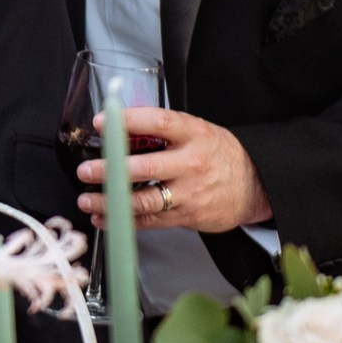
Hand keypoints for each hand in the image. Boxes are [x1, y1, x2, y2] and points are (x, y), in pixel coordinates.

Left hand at [76, 106, 273, 234]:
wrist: (255, 185)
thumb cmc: (218, 154)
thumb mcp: (197, 131)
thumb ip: (161, 130)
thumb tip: (117, 127)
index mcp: (194, 134)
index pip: (158, 122)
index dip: (127, 121)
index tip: (101, 123)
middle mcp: (192, 163)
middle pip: (145, 167)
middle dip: (109, 170)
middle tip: (85, 170)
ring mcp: (190, 192)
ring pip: (143, 200)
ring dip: (110, 202)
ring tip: (87, 200)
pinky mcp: (187, 216)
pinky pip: (150, 221)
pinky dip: (123, 221)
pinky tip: (105, 218)